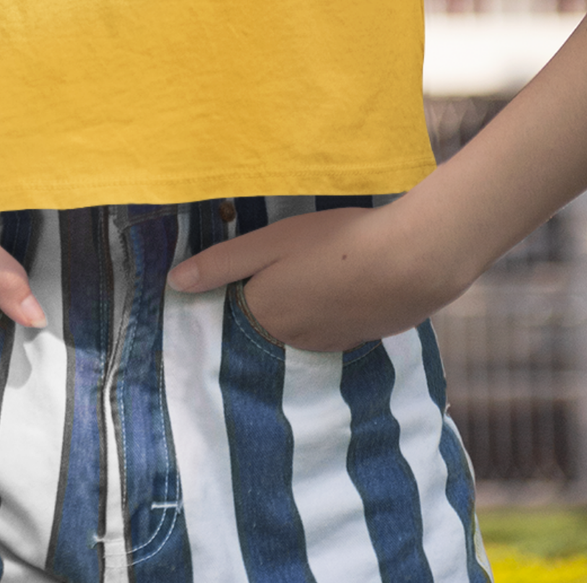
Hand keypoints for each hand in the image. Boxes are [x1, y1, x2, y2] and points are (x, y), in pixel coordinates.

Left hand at [168, 201, 464, 352]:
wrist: (411, 263)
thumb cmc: (337, 243)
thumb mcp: (272, 242)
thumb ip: (224, 263)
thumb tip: (174, 282)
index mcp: (264, 315)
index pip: (232, 311)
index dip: (233, 290)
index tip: (237, 271)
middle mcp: (291, 341)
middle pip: (265, 321)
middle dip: (264, 299)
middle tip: (276, 265)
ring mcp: (327, 345)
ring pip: (297, 326)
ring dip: (297, 307)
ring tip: (308, 272)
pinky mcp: (357, 340)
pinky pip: (327, 328)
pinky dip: (325, 311)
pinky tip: (338, 284)